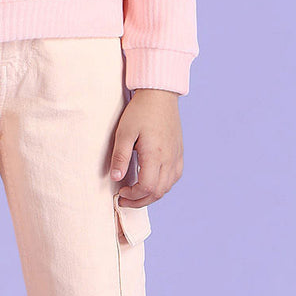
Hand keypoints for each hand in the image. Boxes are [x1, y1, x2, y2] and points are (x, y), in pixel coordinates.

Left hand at [108, 88, 183, 205]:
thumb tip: (116, 178)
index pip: (147, 187)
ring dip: (151, 195)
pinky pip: (174, 178)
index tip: (120, 192)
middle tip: (124, 199)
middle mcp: (170, 158)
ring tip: (136, 193)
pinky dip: (162, 186)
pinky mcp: (179, 153)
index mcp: (155, 154)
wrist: (159, 95)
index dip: (133, 196)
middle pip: (158, 192)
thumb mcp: (124, 133)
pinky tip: (151, 182)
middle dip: (140, 200)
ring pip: (167, 187)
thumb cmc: (140, 111)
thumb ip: (120, 156)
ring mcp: (177, 156)